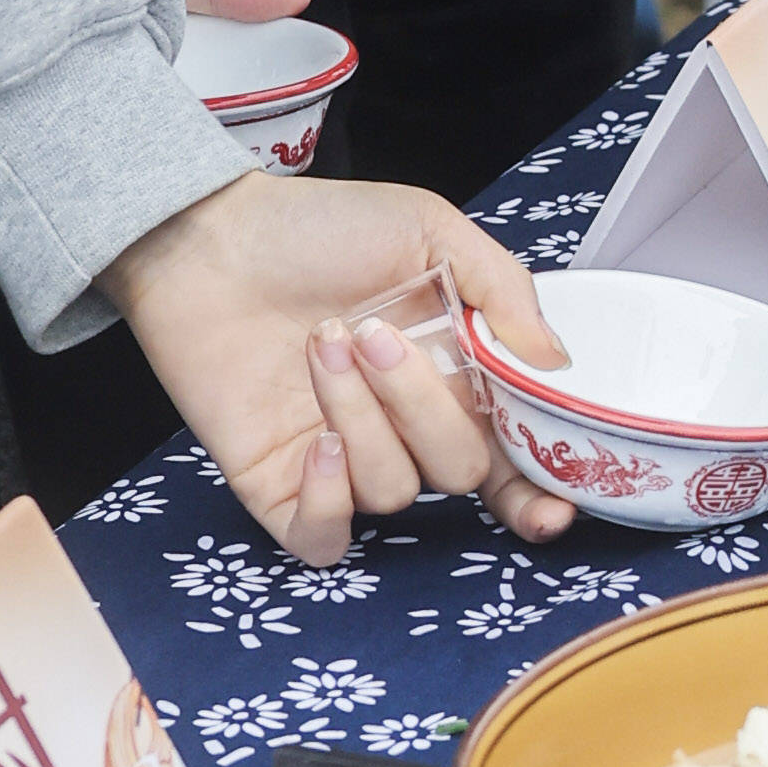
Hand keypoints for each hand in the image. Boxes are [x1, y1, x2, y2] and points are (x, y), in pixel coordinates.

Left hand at [101, 168, 579, 559]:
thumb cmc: (317, 227)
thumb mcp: (429, 230)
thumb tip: (556, 365)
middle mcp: (404, 426)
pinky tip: (317, 441)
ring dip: (361, 417)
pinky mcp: (279, 484)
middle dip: (423, 406)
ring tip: (321, 345)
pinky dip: (329, 501)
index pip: (512, 456)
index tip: (550, 508)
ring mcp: (343, 459)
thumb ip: (502, 292)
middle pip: (458, 470)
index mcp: (454, 374)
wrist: (211, 237)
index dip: (539, 491)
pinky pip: (324, 538)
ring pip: (393, 492)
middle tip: (374, 335)